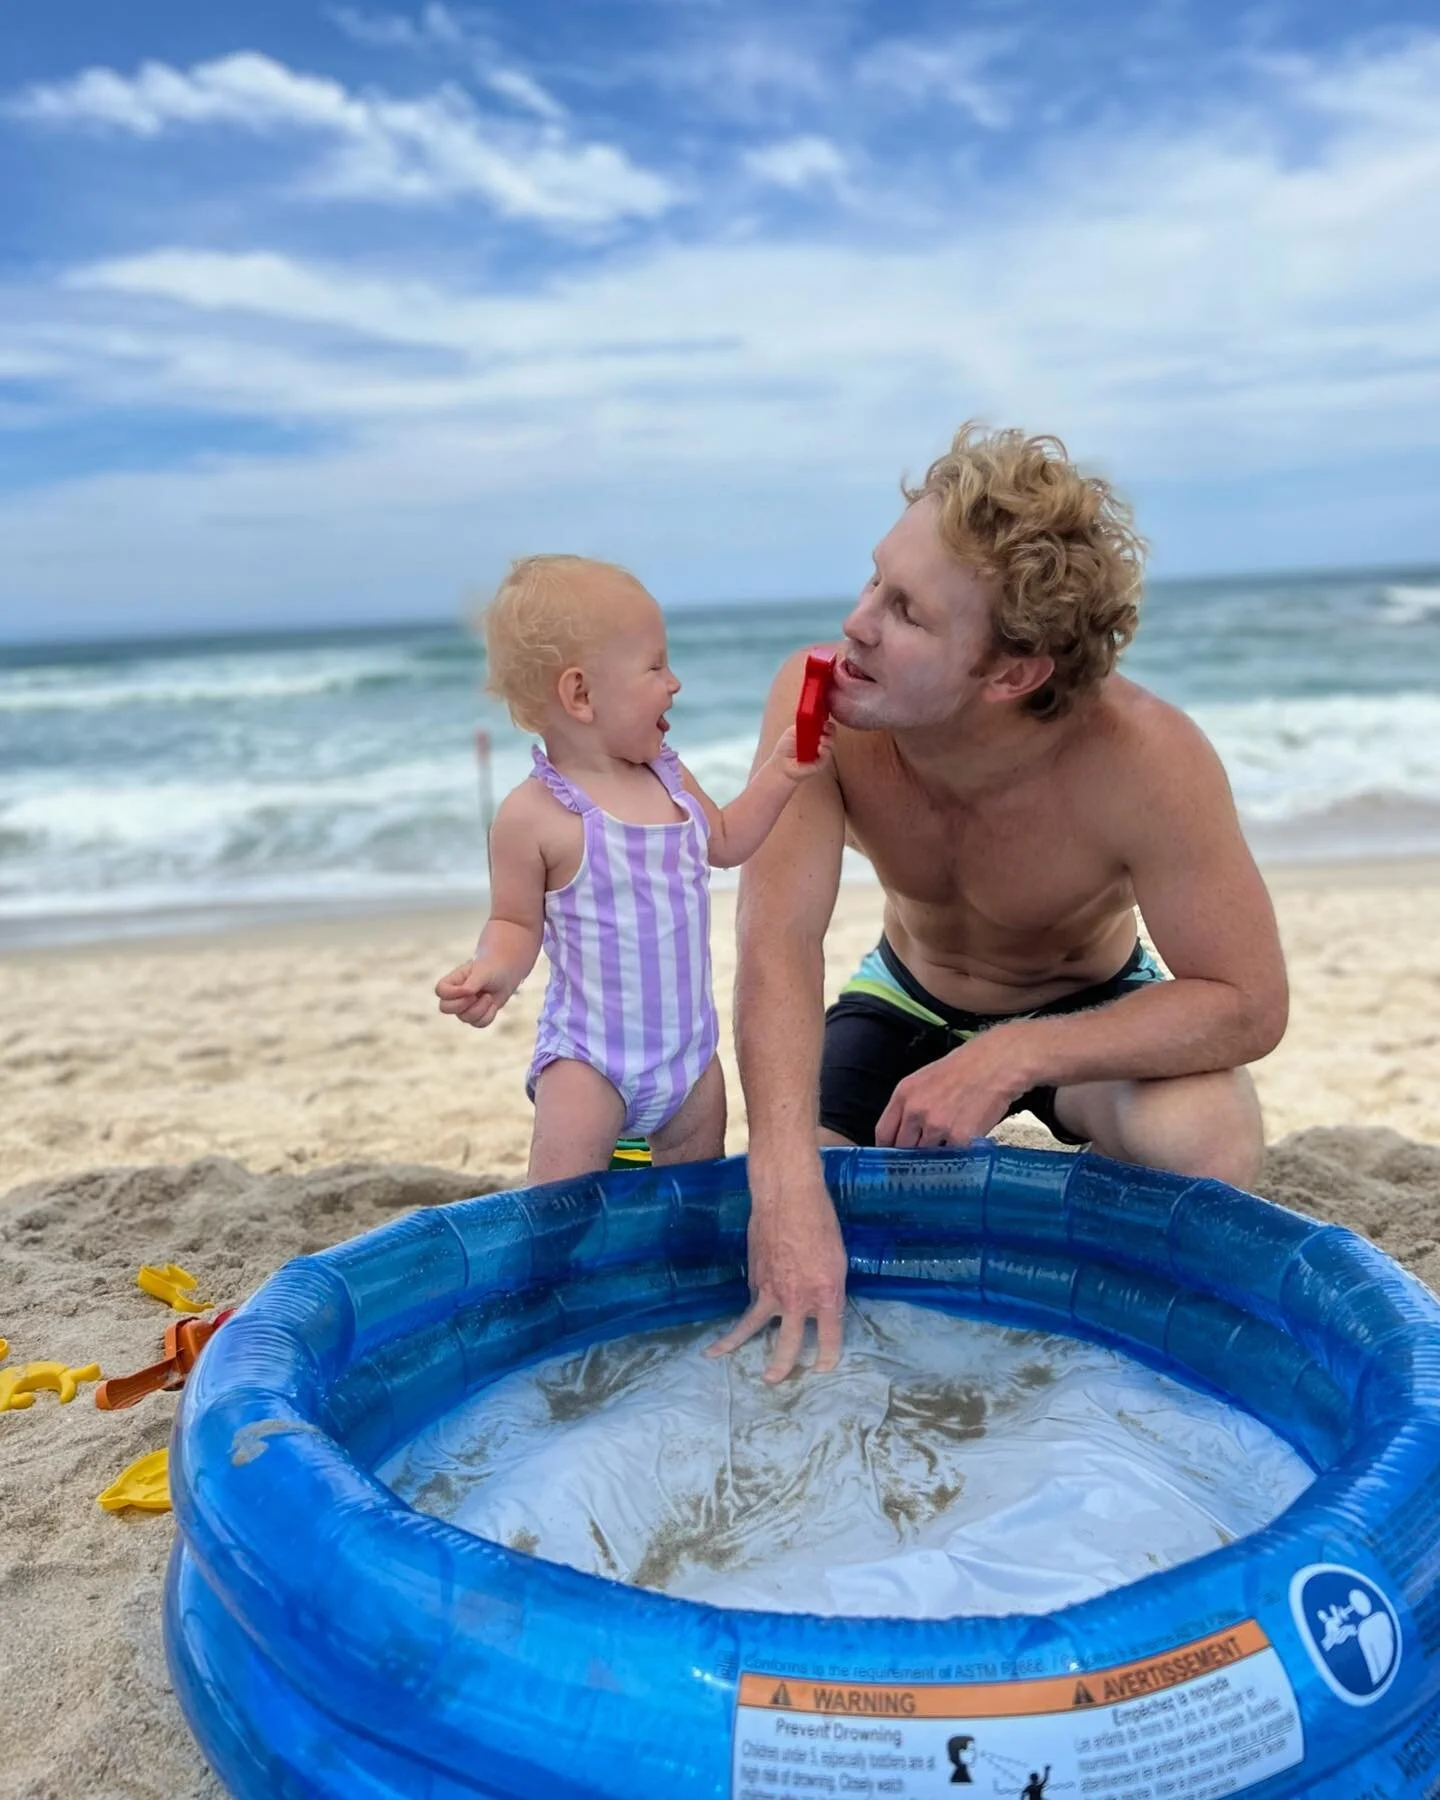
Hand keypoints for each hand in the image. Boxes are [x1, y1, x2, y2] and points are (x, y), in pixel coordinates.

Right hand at [434, 957, 512, 1027]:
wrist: (505, 976)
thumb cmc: (491, 970)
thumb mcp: (482, 973)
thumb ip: (472, 983)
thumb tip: (466, 993)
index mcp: (452, 981)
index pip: (440, 991)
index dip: (452, 994)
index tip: (469, 989)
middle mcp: (455, 996)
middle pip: (445, 1008)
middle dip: (463, 1004)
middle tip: (475, 995)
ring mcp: (464, 1008)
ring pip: (465, 1018)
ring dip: (481, 1008)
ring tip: (489, 996)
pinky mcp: (475, 1016)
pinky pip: (478, 1023)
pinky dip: (489, 1014)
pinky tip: (493, 1005)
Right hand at [707, 1153, 847, 1381]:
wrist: (788, 1197)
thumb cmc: (820, 1222)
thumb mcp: (837, 1260)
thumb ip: (828, 1289)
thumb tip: (818, 1307)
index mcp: (826, 1295)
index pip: (830, 1338)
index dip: (827, 1357)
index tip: (822, 1367)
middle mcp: (797, 1299)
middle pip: (788, 1345)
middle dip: (782, 1366)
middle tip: (773, 1380)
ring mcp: (770, 1290)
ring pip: (750, 1326)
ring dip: (733, 1344)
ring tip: (716, 1356)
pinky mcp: (753, 1276)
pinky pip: (752, 1298)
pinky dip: (749, 1305)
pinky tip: (741, 1307)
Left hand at [770, 721, 835, 781]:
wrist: (781, 764)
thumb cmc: (786, 748)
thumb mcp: (793, 730)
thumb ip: (804, 723)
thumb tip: (813, 716)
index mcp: (814, 733)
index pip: (826, 726)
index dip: (827, 723)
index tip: (824, 722)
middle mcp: (820, 742)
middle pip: (832, 734)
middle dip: (830, 730)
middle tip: (824, 729)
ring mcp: (822, 753)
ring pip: (832, 744)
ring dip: (828, 740)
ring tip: (820, 740)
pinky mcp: (822, 763)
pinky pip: (827, 755)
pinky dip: (825, 750)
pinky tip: (819, 749)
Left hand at [874, 1030, 1025, 1146]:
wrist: (998, 1064)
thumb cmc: (965, 1067)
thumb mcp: (925, 1079)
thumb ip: (910, 1104)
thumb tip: (904, 1132)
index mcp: (904, 1095)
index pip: (884, 1132)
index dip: (887, 1148)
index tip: (892, 1156)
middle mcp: (916, 1112)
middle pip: (903, 1148)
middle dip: (912, 1154)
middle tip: (923, 1155)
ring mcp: (937, 1127)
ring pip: (927, 1156)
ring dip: (936, 1155)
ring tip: (950, 1142)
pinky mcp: (960, 1139)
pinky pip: (952, 1157)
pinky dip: (957, 1155)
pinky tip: (965, 1141)